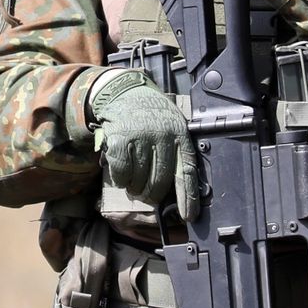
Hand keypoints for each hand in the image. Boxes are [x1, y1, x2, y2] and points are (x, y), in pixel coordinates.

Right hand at [89, 70, 200, 222]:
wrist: (125, 91)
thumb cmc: (151, 115)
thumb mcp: (172, 127)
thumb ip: (175, 153)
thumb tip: (174, 193)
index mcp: (179, 135)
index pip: (186, 172)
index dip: (188, 198)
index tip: (187, 216)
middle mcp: (162, 136)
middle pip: (160, 182)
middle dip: (152, 195)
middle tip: (147, 195)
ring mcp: (141, 137)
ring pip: (139, 181)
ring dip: (134, 188)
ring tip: (133, 180)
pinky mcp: (120, 139)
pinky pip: (121, 173)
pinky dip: (120, 178)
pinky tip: (121, 171)